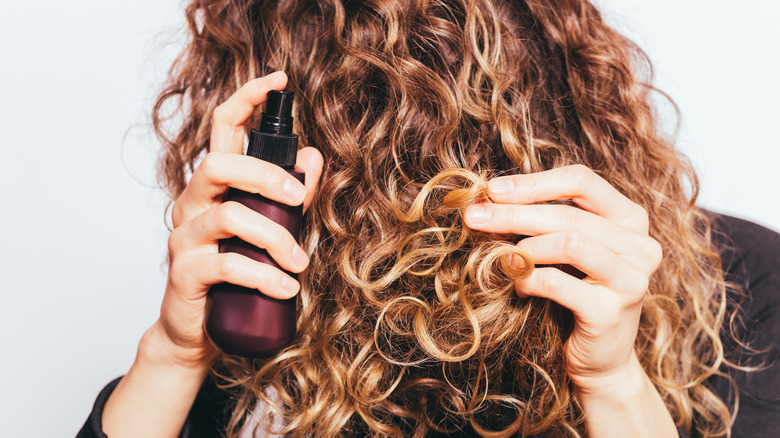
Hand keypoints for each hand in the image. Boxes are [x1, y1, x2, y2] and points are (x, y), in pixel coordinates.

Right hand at [156, 71, 323, 366]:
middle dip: (266, 175)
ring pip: (228, 215)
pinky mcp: (185, 272)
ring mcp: (185, 237)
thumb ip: (289, 195)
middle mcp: (193, 203)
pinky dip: (263, 274)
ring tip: (300, 263)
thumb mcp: (270, 231)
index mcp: (215, 187)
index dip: (246, 99)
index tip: (277, 79)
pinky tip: (285, 288)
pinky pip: (225, 264)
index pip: (222, 129)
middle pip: (219, 164)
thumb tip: (311, 158)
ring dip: (274, 236)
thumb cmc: (236, 277)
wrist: (199, 332)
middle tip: (298, 200)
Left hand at [463, 164, 662, 390]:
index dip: (533, 183)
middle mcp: (640, 245)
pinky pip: (557, 283)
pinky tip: (519, 287)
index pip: (582, 180)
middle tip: (473, 216)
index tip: (492, 189)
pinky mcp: (611, 312)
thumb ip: (545, 220)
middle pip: (568, 214)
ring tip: (504, 260)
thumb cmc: (576, 293)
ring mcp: (631, 279)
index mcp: (630, 218)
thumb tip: (490, 197)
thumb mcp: (566, 249)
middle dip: (513, 214)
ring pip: (569, 243)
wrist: (600, 358)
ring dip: (525, 248)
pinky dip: (528, 280)